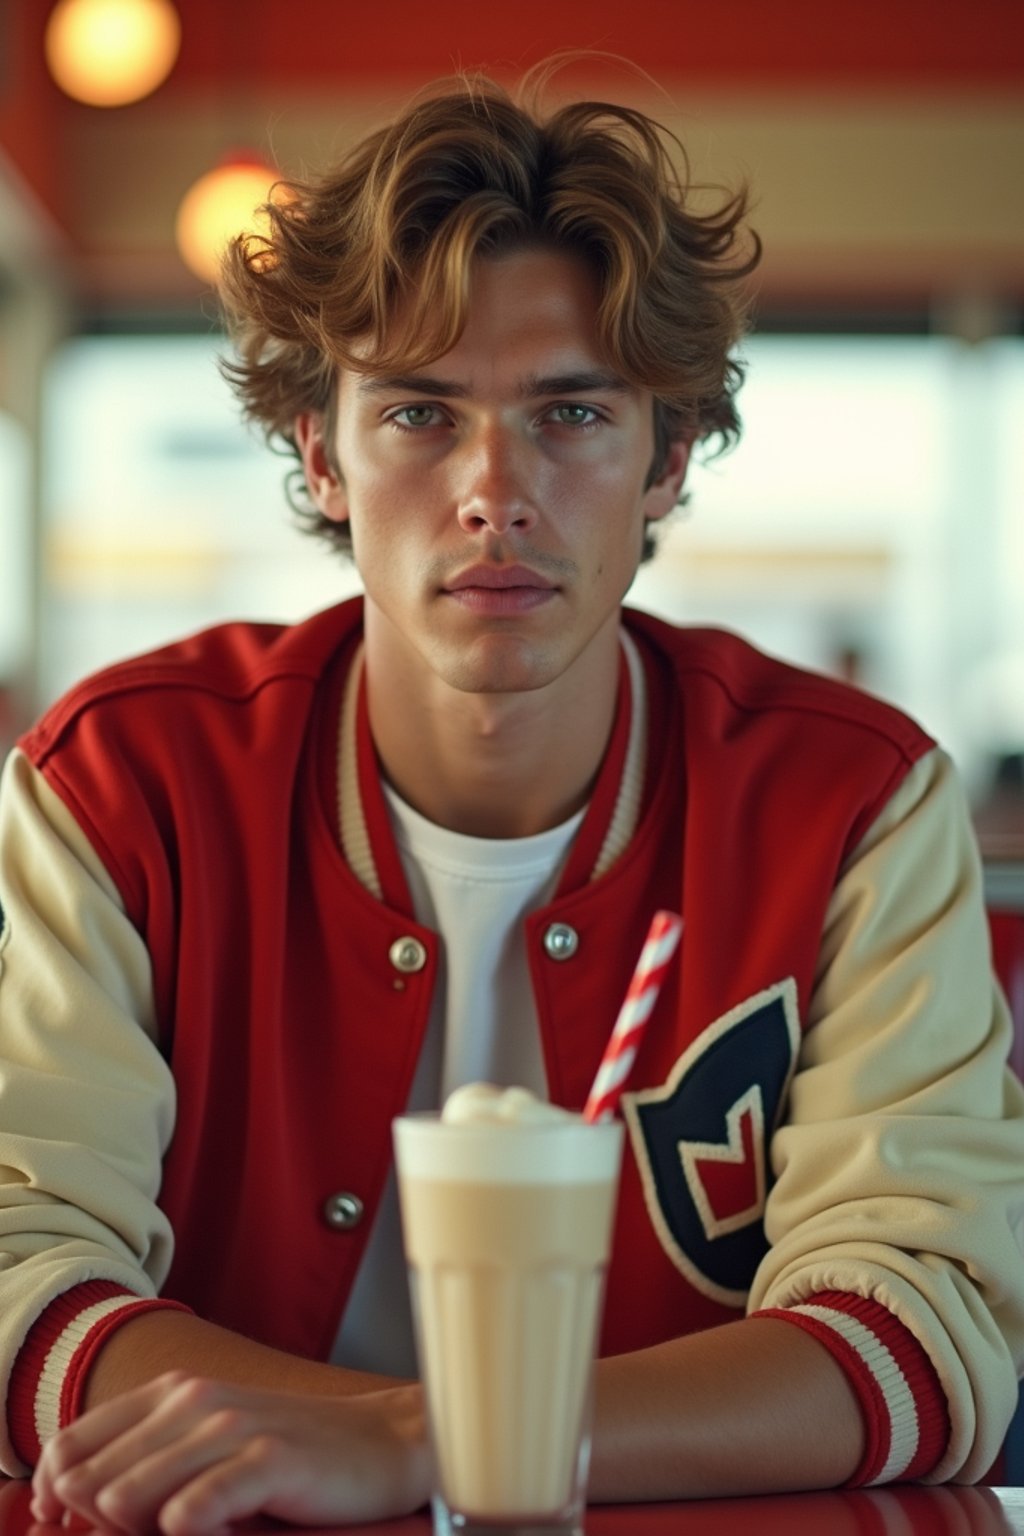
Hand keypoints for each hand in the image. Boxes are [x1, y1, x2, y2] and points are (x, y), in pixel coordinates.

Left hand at [30, 1372, 430, 1534]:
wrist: (382, 1443)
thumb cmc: (290, 1453)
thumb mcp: (209, 1444)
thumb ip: (146, 1460)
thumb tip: (75, 1498)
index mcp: (173, 1393)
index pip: (74, 1443)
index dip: (54, 1490)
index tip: (64, 1523)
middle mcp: (194, 1400)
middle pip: (96, 1478)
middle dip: (100, 1522)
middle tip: (145, 1531)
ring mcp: (232, 1426)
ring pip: (134, 1495)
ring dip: (140, 1529)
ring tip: (180, 1530)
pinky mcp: (269, 1459)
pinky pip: (197, 1506)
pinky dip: (187, 1528)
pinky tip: (201, 1531)